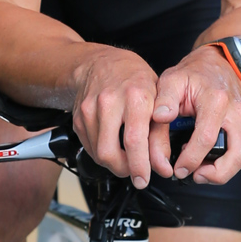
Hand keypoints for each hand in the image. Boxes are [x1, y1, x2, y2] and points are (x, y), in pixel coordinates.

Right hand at [72, 48, 158, 187]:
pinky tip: (114, 146)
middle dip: (124, 170)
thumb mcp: (158, 100)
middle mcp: (109, 103)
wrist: (101, 63)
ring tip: (127, 158)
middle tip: (136, 172)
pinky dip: (103, 154)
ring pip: (98, 154)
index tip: (145, 179)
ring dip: (114, 164)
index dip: (139, 166)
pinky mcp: (78, 119)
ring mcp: (89, 111)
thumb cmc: (134, 79)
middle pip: (110, 152)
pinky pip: (89, 148)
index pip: (134, 140)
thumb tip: (162, 166)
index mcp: (134, 97)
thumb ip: (161, 134)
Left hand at [148, 47, 240, 184]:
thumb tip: (160, 117)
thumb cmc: (194, 74)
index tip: (179, 168)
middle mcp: (236, 111)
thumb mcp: (171, 81)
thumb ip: (163, 101)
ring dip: (221, 170)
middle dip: (215, 174)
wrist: (216, 65)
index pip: (206, 139)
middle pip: (236, 156)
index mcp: (216, 100)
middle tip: (195, 175)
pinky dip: (228, 161)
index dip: (192, 160)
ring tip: (200, 166)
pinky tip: (209, 155)